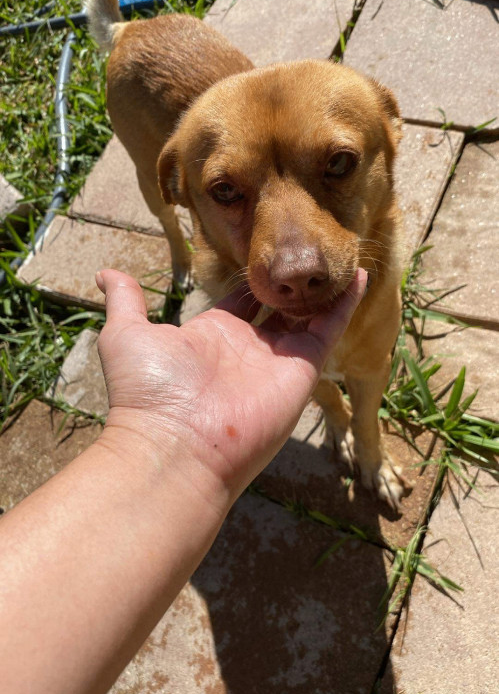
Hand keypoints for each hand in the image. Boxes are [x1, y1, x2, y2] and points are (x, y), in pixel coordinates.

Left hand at [96, 268, 366, 499]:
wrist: (177, 446)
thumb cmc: (148, 392)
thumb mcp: (126, 334)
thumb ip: (125, 302)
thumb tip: (106, 274)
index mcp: (210, 334)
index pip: (241, 298)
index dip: (257, 276)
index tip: (273, 250)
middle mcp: (247, 347)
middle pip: (279, 306)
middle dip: (293, 282)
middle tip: (312, 247)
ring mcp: (277, 359)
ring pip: (308, 315)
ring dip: (322, 287)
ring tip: (339, 253)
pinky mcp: (303, 368)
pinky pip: (328, 330)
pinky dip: (345, 304)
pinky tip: (357, 276)